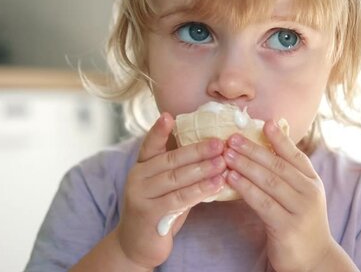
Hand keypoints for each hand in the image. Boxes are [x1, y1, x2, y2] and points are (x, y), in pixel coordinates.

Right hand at [116, 113, 226, 268]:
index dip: (159, 131)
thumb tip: (210, 150)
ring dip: (203, 170)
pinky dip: (199, 191)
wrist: (137, 244)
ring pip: (176, 179)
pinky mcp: (148, 213)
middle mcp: (137, 177)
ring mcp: (140, 195)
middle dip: (198, 151)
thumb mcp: (164, 186)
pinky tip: (216, 185)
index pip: (150, 144)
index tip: (169, 115)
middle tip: (220, 143)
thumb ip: (177, 169)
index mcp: (142, 166)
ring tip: (223, 163)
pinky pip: (178, 199)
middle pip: (171, 160)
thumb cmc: (158, 209)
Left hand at [223, 120, 342, 271]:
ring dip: (245, 165)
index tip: (265, 122)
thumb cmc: (300, 223)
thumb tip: (265, 151)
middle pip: (278, 165)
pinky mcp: (287, 227)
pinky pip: (262, 202)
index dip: (280, 138)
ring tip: (226, 154)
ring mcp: (300, 209)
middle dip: (253, 149)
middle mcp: (309, 192)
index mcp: (312, 182)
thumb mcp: (300, 196)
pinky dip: (245, 188)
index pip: (295, 155)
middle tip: (232, 138)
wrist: (314, 260)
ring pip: (269, 181)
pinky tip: (231, 178)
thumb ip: (287, 176)